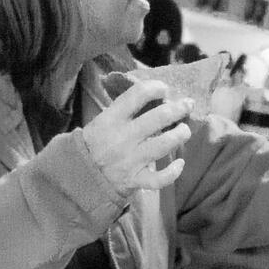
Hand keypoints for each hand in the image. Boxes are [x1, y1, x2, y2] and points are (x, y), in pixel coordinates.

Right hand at [82, 80, 192, 194]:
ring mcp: (129, 161)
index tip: (164, 89)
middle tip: (187, 105)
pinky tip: (180, 163)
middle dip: (178, 109)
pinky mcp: (135, 180)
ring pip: (164, 145)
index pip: (138, 95)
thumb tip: (156, 94)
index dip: (156, 87)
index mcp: (111, 119)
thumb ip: (125, 109)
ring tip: (184, 130)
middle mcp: (122, 139)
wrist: (81, 175)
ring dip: (180, 134)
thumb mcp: (103, 120)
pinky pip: (159, 179)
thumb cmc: (97, 143)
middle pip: (158, 118)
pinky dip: (173, 172)